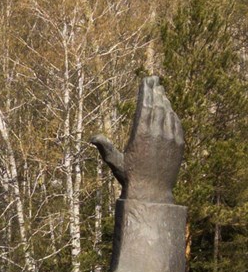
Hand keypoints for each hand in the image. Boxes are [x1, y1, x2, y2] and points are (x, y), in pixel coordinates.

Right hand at [91, 76, 183, 203]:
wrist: (152, 192)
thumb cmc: (130, 176)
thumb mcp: (114, 161)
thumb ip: (105, 147)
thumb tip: (93, 137)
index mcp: (141, 134)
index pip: (145, 106)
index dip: (146, 91)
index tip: (146, 81)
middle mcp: (158, 133)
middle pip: (158, 106)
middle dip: (156, 91)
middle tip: (155, 79)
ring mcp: (171, 138)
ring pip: (169, 113)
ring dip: (165, 101)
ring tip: (161, 92)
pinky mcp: (179, 145)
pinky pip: (177, 125)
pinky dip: (173, 115)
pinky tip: (170, 111)